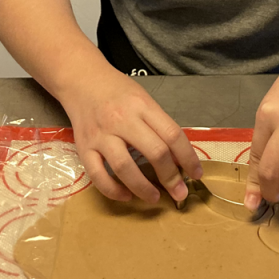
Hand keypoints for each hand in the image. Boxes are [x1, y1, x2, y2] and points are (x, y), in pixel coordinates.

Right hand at [62, 64, 202, 203]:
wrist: (81, 79)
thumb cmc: (117, 91)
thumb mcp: (143, 99)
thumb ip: (159, 124)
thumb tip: (178, 157)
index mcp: (142, 106)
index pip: (172, 134)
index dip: (188, 157)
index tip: (196, 174)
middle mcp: (122, 120)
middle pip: (154, 152)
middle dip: (171, 178)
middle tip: (179, 193)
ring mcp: (101, 135)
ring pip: (125, 168)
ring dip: (143, 188)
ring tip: (154, 198)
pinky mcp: (83, 147)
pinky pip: (98, 175)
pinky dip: (113, 190)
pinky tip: (126, 196)